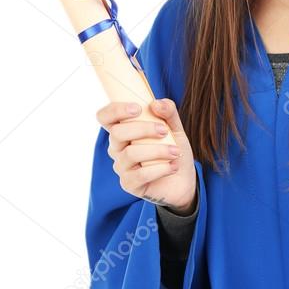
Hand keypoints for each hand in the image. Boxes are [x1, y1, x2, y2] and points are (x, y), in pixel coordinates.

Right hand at [96, 98, 196, 212]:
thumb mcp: (176, 128)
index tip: (138, 108)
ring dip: (158, 150)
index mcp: (123, 130)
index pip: (105, 117)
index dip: (115, 110)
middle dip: (143, 129)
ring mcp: (121, 167)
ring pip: (130, 153)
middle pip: (117, 133)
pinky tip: (173, 166)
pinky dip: (161, 169)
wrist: (184, 180)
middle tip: (164, 130)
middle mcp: (117, 148)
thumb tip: (156, 103)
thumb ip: (168, 113)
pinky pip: (140, 174)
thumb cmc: (174, 151)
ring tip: (176, 152)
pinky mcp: (129, 184)